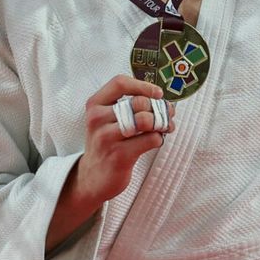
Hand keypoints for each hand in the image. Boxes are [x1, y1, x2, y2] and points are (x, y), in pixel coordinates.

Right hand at [48, 77, 175, 248]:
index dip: (144, 86)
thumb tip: (162, 100)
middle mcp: (98, 119)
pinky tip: (156, 141)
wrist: (92, 177)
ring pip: (146, 120)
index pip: (120, 83)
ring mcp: (107, 138)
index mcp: (95, 105)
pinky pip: (150, 140)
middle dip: (158, 108)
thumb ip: (128, 106)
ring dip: (161, 123)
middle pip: (139, 102)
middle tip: (166, 116)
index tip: (158, 94)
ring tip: (164, 128)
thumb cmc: (107, 143)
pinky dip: (159, 139)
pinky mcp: (119, 156)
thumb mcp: (107, 120)